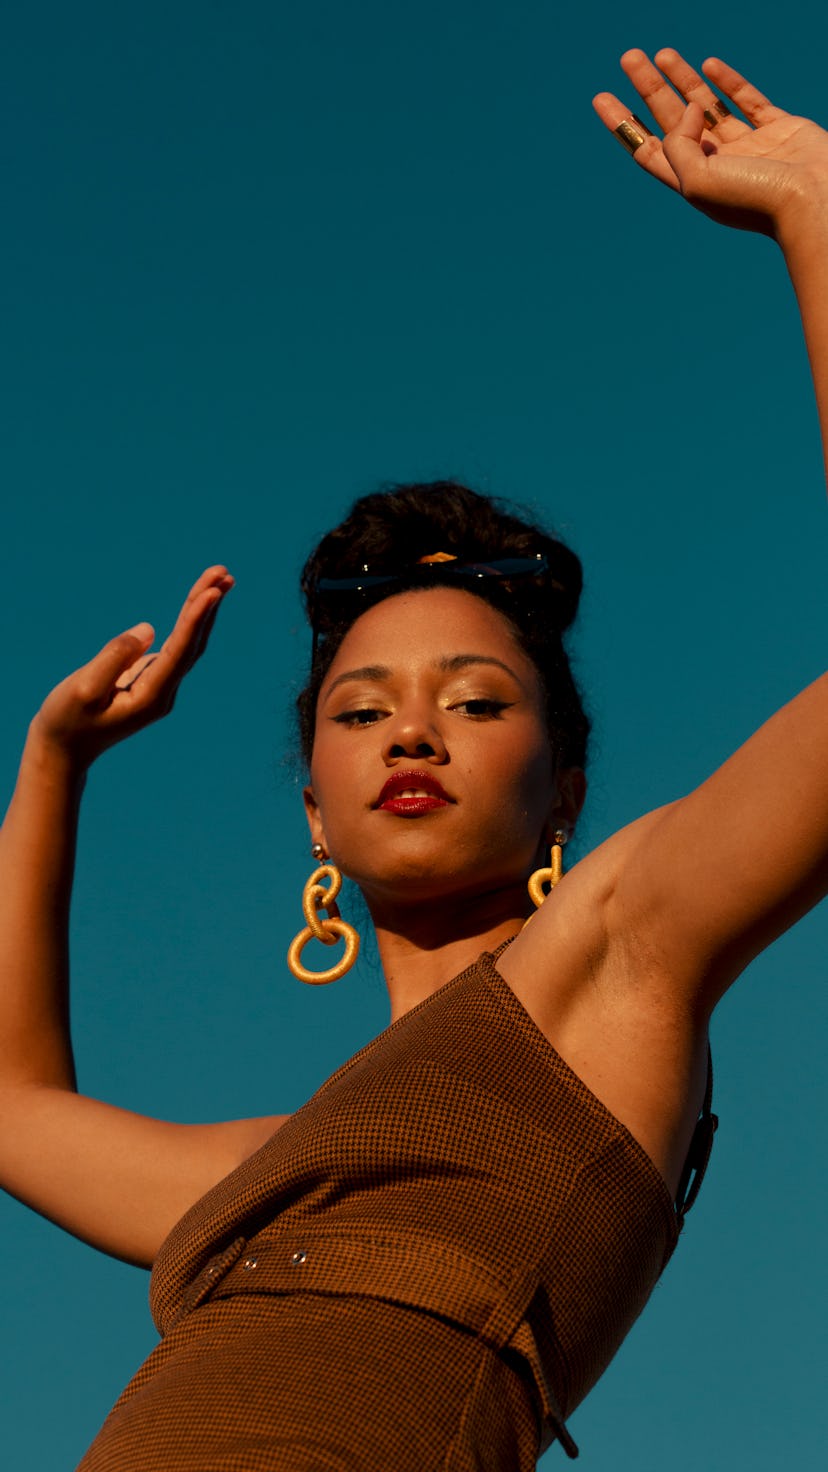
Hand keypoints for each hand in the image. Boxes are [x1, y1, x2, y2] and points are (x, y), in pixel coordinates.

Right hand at [31, 566, 233, 771]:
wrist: (64, 749)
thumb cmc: (68, 721)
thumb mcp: (84, 689)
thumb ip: (115, 657)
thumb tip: (149, 629)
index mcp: (151, 698)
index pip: (180, 652)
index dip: (196, 619)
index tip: (212, 591)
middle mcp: (164, 693)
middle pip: (193, 643)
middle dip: (208, 605)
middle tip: (223, 571)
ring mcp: (160, 687)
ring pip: (188, 643)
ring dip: (203, 609)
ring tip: (221, 577)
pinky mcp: (150, 679)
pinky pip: (175, 644)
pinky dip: (188, 619)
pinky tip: (200, 599)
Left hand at [593, 50, 827, 241]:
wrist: (814, 199)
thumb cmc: (755, 198)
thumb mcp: (698, 180)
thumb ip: (679, 144)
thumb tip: (688, 108)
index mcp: (694, 182)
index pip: (648, 149)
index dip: (623, 123)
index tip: (602, 97)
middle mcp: (718, 165)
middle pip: (673, 120)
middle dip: (649, 88)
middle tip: (628, 57)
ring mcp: (749, 147)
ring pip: (708, 105)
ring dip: (682, 79)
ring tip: (659, 53)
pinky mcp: (779, 130)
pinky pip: (748, 101)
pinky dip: (728, 82)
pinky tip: (707, 65)